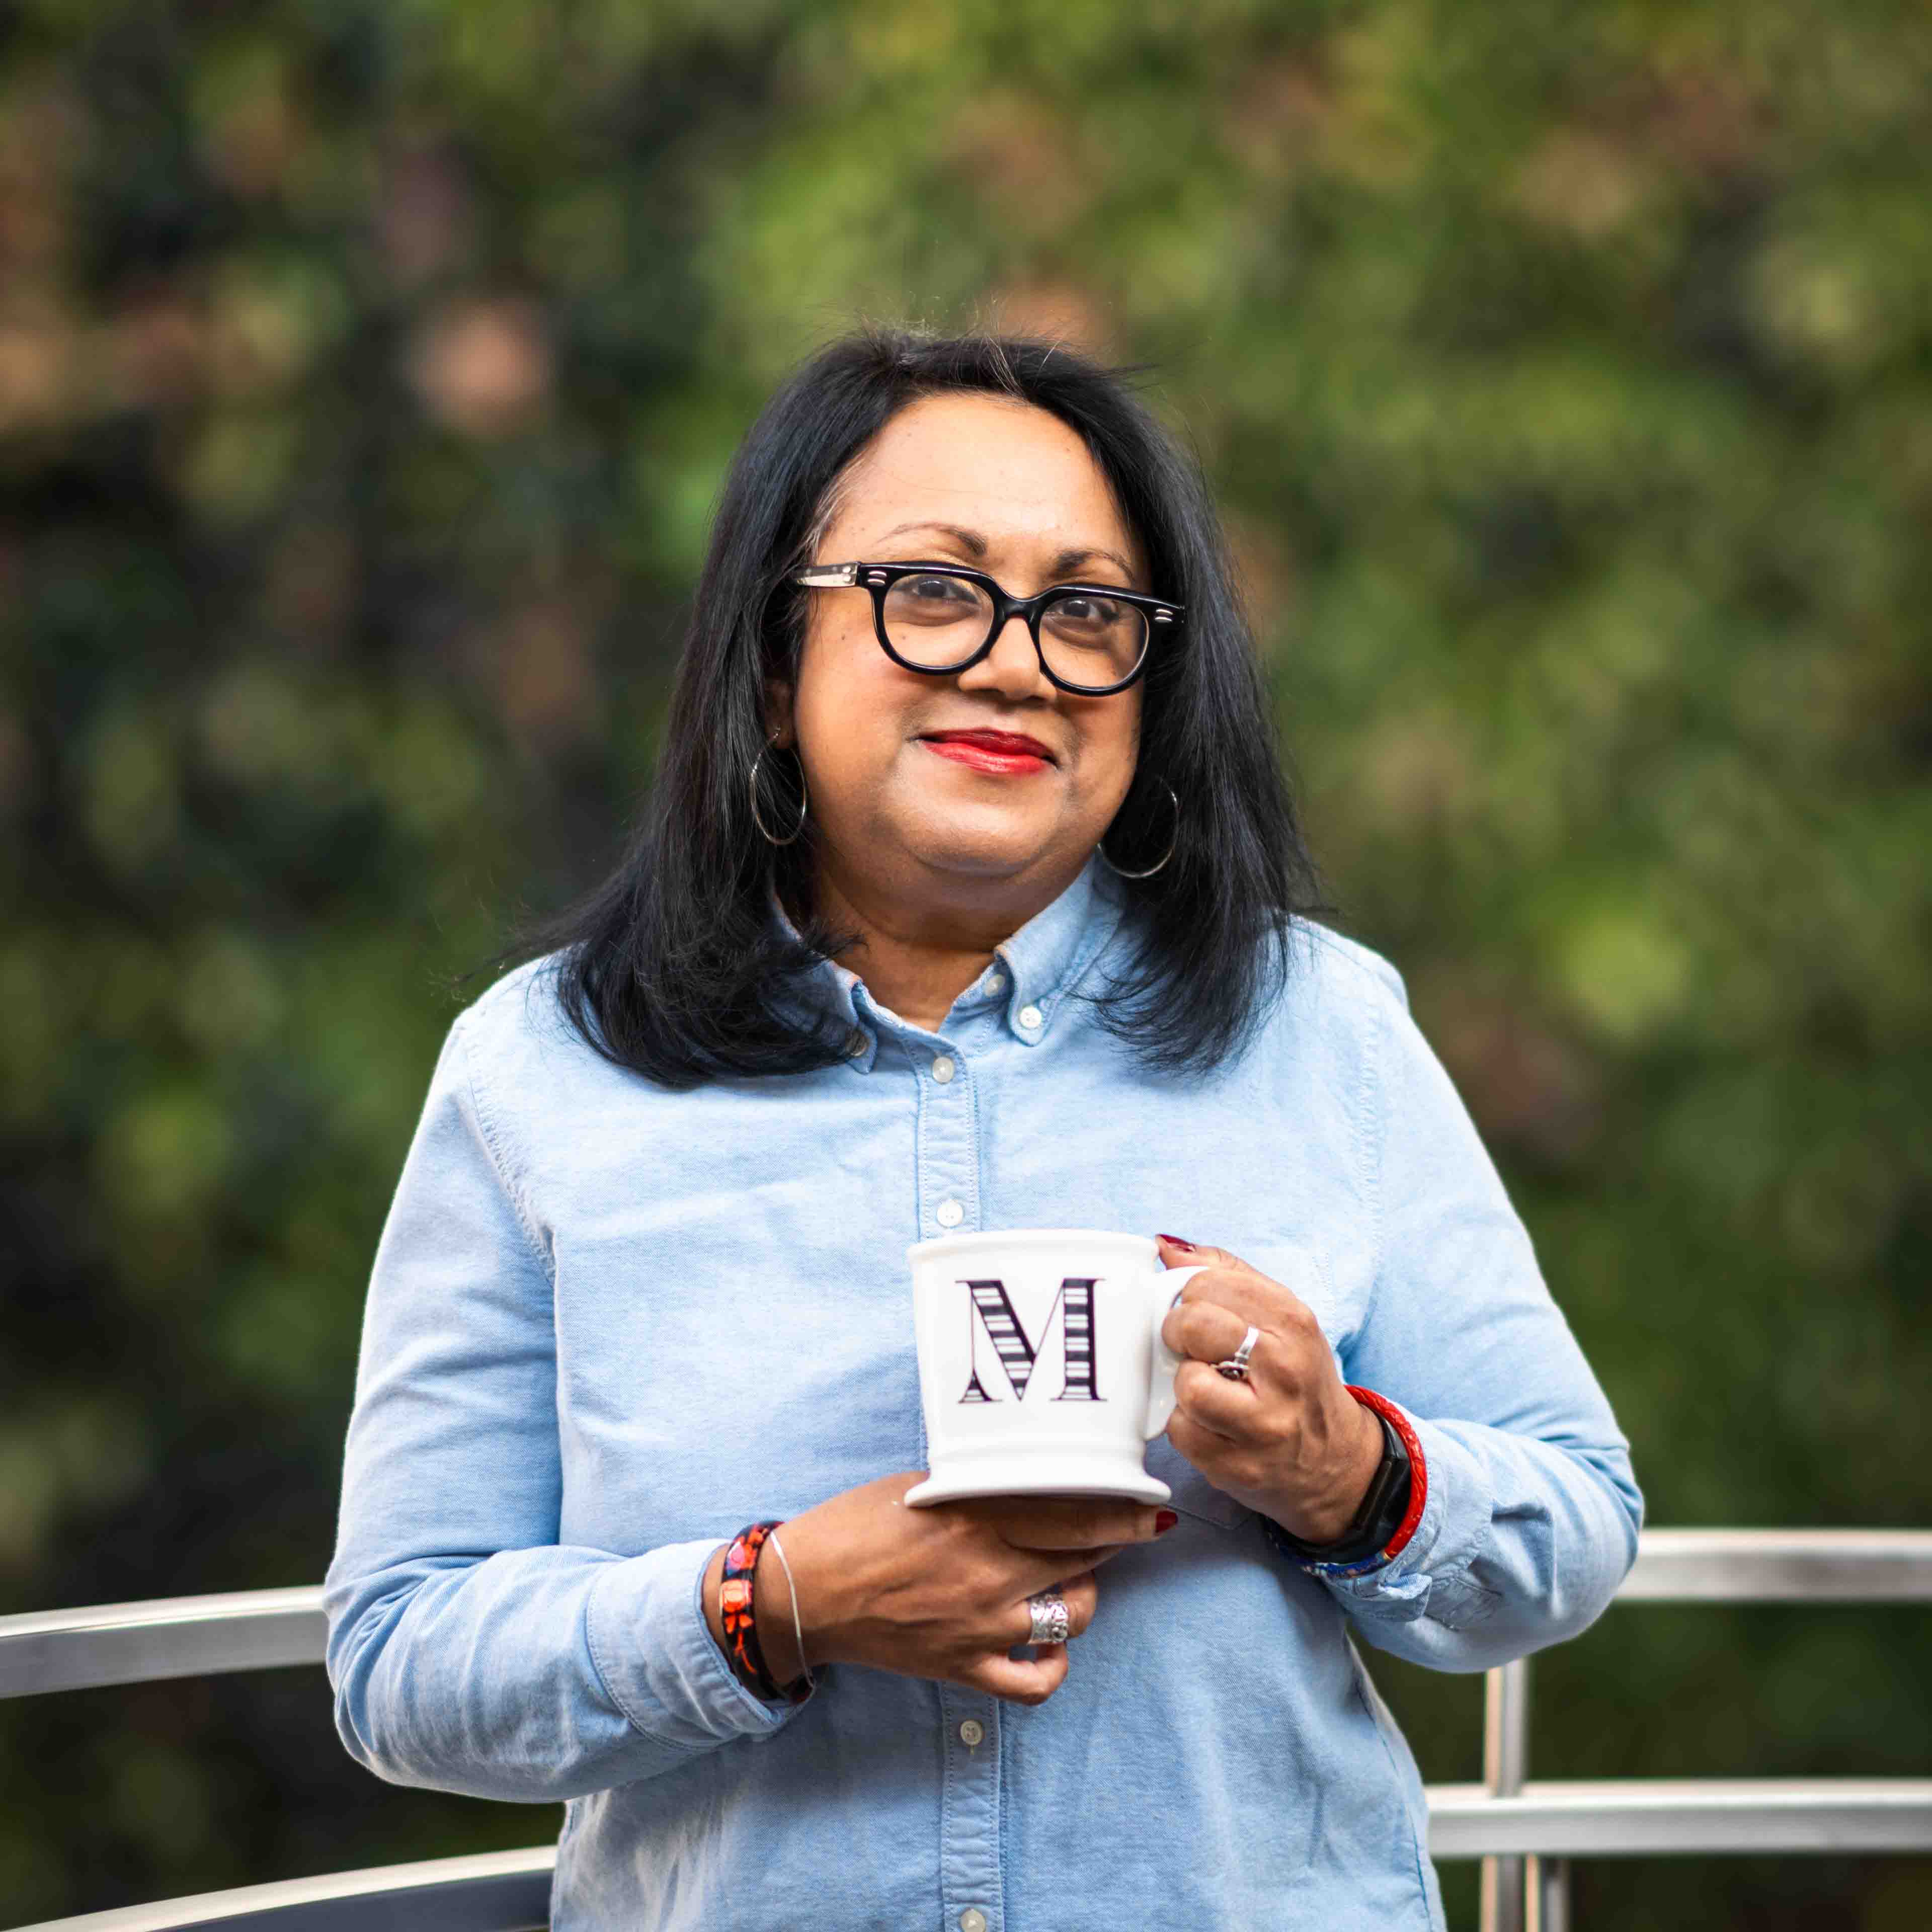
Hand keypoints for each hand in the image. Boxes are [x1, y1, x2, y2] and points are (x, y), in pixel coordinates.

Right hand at [704, 1473, 1173, 1704]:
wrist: (805, 1591)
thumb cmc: (856, 1525)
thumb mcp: (922, 1486)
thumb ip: (980, 1487)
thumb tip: (1034, 1482)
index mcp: (975, 1516)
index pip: (1075, 1512)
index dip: (1123, 1509)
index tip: (1151, 1503)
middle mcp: (988, 1572)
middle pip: (1085, 1556)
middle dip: (1115, 1539)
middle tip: (1126, 1525)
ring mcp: (980, 1625)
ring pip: (1072, 1615)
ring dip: (1083, 1593)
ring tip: (1071, 1575)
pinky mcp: (964, 1666)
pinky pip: (1034, 1681)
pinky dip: (1053, 1666)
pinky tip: (1050, 1642)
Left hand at [1155, 1235, 1384, 1543]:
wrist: (1333, 1460)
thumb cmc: (1295, 1377)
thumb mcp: (1279, 1315)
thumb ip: (1224, 1274)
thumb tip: (1165, 1246)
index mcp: (1293, 1322)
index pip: (1207, 1282)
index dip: (1190, 1296)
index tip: (1200, 1310)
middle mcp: (1285, 1370)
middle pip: (1194, 1326)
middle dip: (1179, 1333)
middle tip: (1193, 1347)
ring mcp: (1264, 1424)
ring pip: (1187, 1384)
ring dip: (1183, 1384)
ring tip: (1206, 1386)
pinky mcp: (1239, 1467)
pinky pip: (1181, 1432)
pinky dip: (1185, 1425)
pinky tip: (1210, 1423)